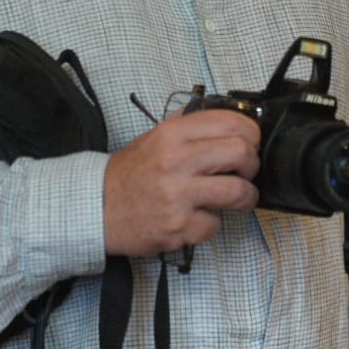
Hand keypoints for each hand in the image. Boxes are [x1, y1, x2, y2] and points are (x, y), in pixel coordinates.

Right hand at [103, 108, 260, 256]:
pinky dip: (211, 223)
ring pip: (239, 192)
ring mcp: (178, 195)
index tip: (249, 144)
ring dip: (245, 197)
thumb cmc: (130, 174)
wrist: (96, 208)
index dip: (250, 134)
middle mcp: (176, 161)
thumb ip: (189, 127)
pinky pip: (216, 224)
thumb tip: (229, 122)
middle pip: (241, 154)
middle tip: (244, 172)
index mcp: (172, 134)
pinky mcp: (179, 226)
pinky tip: (197, 217)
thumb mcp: (155, 136)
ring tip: (236, 198)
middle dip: (251, 165)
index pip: (232, 123)